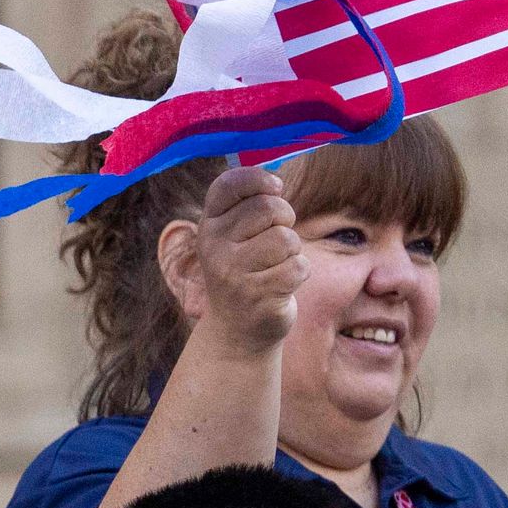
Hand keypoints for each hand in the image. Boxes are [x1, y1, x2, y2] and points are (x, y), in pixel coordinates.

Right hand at [168, 163, 306, 357]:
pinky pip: (297, 267)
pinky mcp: (255, 295)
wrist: (237, 329)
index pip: (228, 185)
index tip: (275, 187)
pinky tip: (280, 285)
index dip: (258, 179)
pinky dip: (298, 274)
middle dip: (285, 220)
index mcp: (209, 226)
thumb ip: (249, 204)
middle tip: (276, 241)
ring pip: (285, 239)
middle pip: (268, 208)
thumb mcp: (236, 236)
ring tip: (275, 266)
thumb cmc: (247, 271)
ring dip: (292, 251)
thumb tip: (275, 177)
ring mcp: (231, 273)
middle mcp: (213, 248)